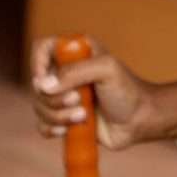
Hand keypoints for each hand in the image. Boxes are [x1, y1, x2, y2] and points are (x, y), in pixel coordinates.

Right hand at [30, 36, 154, 150]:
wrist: (138, 120)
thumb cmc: (127, 90)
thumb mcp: (106, 70)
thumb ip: (75, 72)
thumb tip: (43, 85)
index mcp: (76, 52)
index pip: (42, 47)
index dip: (38, 64)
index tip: (46, 81)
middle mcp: (66, 71)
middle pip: (38, 82)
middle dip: (55, 97)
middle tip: (78, 100)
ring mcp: (64, 95)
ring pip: (39, 106)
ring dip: (58, 115)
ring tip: (83, 115)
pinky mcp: (64, 118)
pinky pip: (43, 124)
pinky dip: (52, 129)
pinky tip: (68, 129)